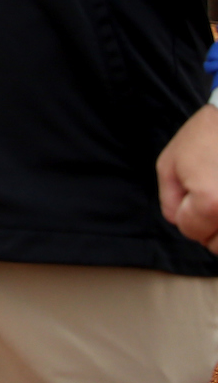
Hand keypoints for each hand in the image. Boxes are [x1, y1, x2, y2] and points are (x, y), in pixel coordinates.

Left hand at [159, 106, 217, 252]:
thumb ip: (169, 199)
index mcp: (212, 204)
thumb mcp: (170, 163)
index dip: (185, 210)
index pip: (190, 231)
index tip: (193, 187)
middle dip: (209, 227)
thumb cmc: (208, 136)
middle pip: (217, 247)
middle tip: (210, 198)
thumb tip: (182, 222)